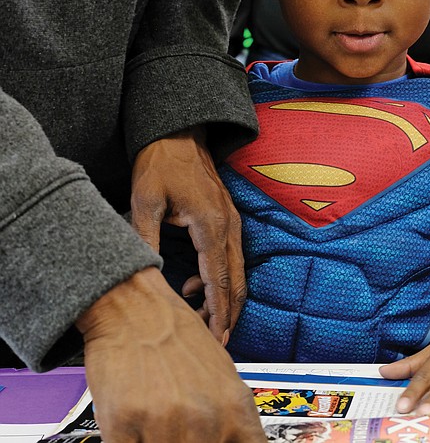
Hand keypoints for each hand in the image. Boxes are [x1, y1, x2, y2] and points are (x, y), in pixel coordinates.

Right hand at [76, 267, 266, 442]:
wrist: (132, 304)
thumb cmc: (174, 332)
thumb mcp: (220, 370)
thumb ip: (230, 414)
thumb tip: (233, 437)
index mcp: (234, 405)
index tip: (223, 441)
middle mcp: (205, 418)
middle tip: (179, 427)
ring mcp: (165, 424)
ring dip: (156, 441)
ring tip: (154, 422)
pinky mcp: (124, 425)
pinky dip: (128, 441)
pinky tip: (133, 427)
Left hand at [131, 126, 245, 340]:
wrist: (179, 135)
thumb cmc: (162, 164)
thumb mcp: (146, 201)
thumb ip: (146, 238)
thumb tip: (146, 276)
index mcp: (212, 225)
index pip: (219, 280)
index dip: (218, 313)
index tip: (216, 339)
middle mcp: (230, 227)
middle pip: (236, 281)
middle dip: (227, 314)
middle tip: (213, 341)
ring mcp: (233, 222)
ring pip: (237, 272)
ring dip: (223, 298)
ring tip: (199, 318)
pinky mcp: (229, 219)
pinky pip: (231, 257)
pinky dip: (219, 279)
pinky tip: (193, 285)